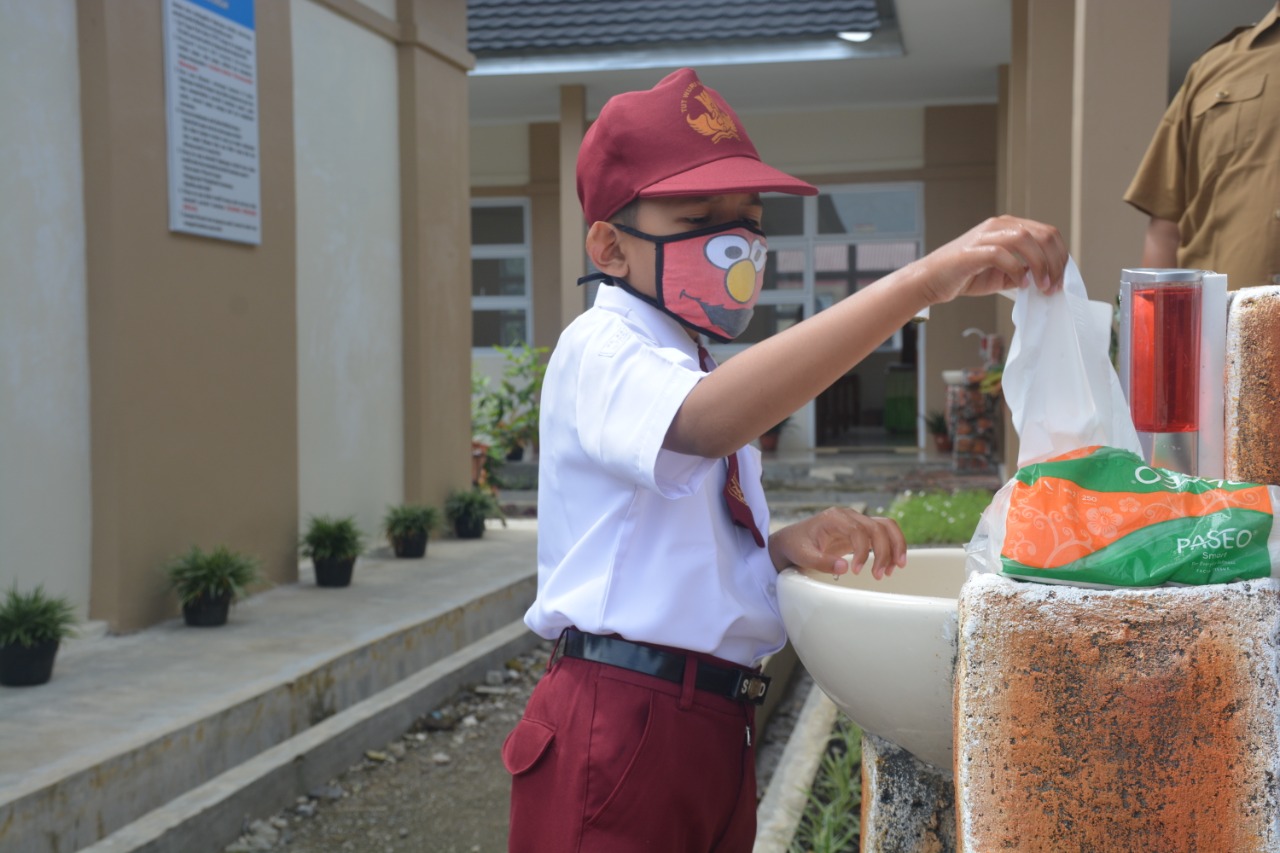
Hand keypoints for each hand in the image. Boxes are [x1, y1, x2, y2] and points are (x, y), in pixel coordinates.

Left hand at [768, 507, 906, 579]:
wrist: (792, 539)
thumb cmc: (796, 545)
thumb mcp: (803, 556)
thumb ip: (822, 562)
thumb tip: (844, 568)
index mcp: (834, 518)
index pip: (858, 530)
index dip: (862, 552)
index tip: (856, 572)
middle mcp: (849, 516)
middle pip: (878, 527)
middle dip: (884, 552)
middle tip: (879, 575)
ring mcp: (857, 521)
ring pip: (886, 527)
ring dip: (895, 547)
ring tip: (894, 569)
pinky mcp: (861, 531)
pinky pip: (883, 534)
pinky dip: (891, 547)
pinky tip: (890, 566)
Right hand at [915, 216, 1066, 303]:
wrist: (930, 281)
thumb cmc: (963, 276)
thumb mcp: (1002, 273)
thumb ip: (1024, 270)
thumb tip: (1048, 279)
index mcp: (1008, 227)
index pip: (1047, 233)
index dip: (1061, 256)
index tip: (1061, 279)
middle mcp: (998, 226)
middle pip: (1042, 234)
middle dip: (1055, 262)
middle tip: (1054, 285)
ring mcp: (984, 236)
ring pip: (1026, 239)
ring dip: (1040, 265)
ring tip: (1041, 286)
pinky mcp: (972, 251)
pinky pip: (1002, 254)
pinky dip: (1016, 270)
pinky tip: (1020, 283)